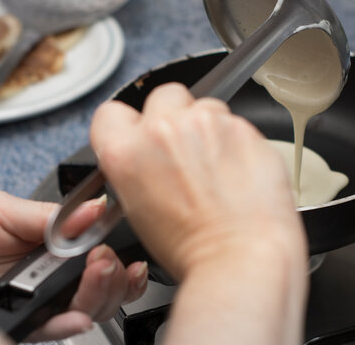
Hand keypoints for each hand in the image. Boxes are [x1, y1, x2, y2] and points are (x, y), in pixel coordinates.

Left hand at [0, 191, 147, 341]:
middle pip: (103, 285)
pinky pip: (52, 329)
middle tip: (106, 259)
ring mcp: (39, 303)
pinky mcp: (19, 325)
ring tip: (97, 272)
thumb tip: (97, 207)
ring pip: (87, 309)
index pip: (100, 254)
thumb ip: (52, 214)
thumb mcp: (2, 211)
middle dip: (115, 274)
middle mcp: (52, 279)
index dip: (117, 253)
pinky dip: (69, 324)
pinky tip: (78, 314)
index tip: (117, 243)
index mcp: (55, 248)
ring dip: (101, 293)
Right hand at [90, 83, 305, 278]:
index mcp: (126, 151)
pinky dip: (234, 141)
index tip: (138, 134)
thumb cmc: (194, 249)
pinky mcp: (244, 127)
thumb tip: (145, 156)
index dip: (125, 126)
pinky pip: (234, 123)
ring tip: (215, 166)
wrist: (243, 256)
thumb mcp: (138, 212)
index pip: (111, 113)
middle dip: (171, 117)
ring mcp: (208, 123)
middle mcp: (164, 129)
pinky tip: (237, 171)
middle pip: (162, 97)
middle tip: (184, 150)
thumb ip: (135, 169)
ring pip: (203, 106)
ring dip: (206, 127)